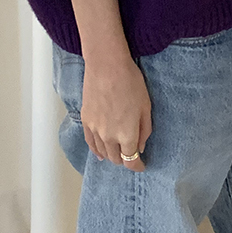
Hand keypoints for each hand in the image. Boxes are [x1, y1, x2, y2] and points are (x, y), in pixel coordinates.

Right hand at [80, 50, 151, 171]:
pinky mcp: (85, 121)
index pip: (131, 161)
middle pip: (116, 159)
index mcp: (127, 135)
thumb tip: (140, 147)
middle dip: (125, 160)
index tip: (142, 165)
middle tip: (132, 156)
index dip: (138, 166)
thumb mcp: (145, 107)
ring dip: (112, 156)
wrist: (106, 66)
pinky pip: (90, 143)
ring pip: (103, 153)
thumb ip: (144, 131)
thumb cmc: (131, 82)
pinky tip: (100, 153)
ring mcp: (95, 130)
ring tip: (118, 153)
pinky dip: (96, 150)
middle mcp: (109, 137)